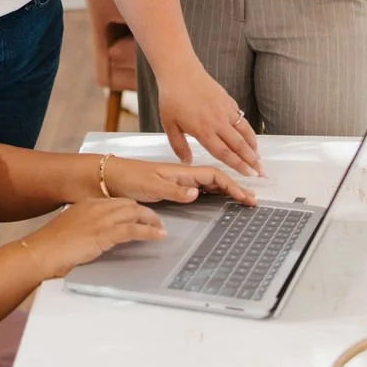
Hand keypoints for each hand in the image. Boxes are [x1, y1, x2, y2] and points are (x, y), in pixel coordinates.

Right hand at [27, 198, 167, 279]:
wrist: (42, 251)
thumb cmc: (52, 245)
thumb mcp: (71, 230)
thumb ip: (85, 228)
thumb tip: (94, 236)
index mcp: (87, 204)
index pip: (116, 201)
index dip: (131, 207)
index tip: (140, 213)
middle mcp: (96, 207)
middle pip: (128, 204)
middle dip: (145, 212)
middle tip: (156, 221)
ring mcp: (101, 219)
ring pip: (134, 213)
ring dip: (150, 220)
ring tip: (160, 228)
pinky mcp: (105, 233)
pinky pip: (133, 229)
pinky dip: (148, 232)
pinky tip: (157, 236)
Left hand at [103, 157, 254, 207]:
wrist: (112, 170)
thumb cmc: (130, 177)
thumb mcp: (150, 185)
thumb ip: (174, 190)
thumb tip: (197, 193)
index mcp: (182, 171)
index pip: (214, 176)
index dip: (232, 187)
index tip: (246, 197)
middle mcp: (185, 168)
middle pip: (219, 173)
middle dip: (238, 185)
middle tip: (254, 198)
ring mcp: (181, 169)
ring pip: (213, 171)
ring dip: (232, 178)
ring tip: (247, 186)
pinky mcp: (175, 175)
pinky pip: (202, 171)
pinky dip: (219, 176)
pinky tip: (224, 178)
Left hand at [156, 62, 262, 175]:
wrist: (180, 71)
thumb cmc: (172, 97)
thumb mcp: (169, 124)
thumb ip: (178, 145)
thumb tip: (186, 161)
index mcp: (203, 130)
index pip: (224, 153)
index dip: (238, 165)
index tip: (248, 174)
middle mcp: (218, 122)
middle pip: (239, 145)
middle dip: (251, 160)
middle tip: (260, 173)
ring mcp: (225, 110)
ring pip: (244, 132)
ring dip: (253, 146)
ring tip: (258, 158)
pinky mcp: (228, 100)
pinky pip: (242, 118)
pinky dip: (248, 130)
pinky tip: (250, 138)